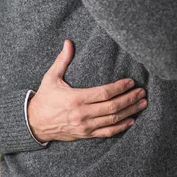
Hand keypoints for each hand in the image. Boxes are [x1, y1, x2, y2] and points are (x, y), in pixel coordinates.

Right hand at [27, 40, 147, 142]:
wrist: (34, 122)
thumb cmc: (44, 98)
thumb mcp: (51, 78)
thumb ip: (62, 60)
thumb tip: (68, 42)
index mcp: (75, 98)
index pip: (103, 93)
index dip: (119, 88)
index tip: (130, 82)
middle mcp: (82, 113)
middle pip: (112, 107)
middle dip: (129, 99)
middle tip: (141, 92)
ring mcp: (85, 126)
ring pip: (113, 120)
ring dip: (130, 111)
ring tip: (142, 104)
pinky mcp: (86, 134)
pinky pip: (107, 132)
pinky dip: (121, 127)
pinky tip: (131, 120)